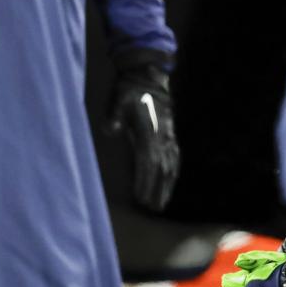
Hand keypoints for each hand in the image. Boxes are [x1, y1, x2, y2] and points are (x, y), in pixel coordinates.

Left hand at [106, 64, 179, 210]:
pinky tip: (171, 181)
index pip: (148, 160)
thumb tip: (110, 130)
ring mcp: (168, 136)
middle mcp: (162, 136)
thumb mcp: (118, 99)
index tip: (140, 197)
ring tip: (162, 204)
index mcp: (149, 130)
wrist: (150, 77)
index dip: (144, 180)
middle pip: (161, 168)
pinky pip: (175, 158)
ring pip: (171, 165)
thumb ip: (114, 115)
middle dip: (156, 190)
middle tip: (152, 209)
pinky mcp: (170, 134)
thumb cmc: (130, 90)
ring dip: (167, 186)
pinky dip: (174, 172)